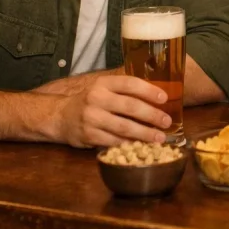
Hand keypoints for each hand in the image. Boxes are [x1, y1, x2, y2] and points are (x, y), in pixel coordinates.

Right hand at [52, 75, 170, 147]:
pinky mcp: (89, 135)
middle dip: (152, 115)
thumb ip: (125, 90)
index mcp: (104, 83)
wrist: (61, 116)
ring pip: (124, 127)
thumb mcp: (104, 88)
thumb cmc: (92, 101)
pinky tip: (142, 145)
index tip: (165, 98)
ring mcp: (91, 117)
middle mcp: (96, 98)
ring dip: (144, 133)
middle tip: (167, 122)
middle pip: (130, 106)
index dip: (149, 90)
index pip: (130, 83)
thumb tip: (158, 95)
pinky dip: (130, 144)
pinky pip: (114, 141)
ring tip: (159, 137)